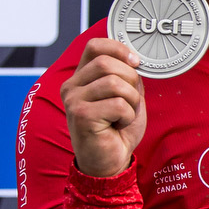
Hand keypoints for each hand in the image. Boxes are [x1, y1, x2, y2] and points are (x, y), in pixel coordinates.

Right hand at [62, 37, 148, 176]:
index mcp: (80, 78)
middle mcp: (72, 86)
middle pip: (106, 63)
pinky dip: (128, 116)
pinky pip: (118, 104)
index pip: (95, 46)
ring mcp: (74, 101)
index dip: (119, 49)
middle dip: (130, 79)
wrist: (109, 162)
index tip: (136, 62)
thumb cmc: (116, 130)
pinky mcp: (82, 116)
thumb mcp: (125, 96)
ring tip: (125, 115)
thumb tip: (135, 59)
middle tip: (132, 99)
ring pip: (114, 83)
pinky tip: (118, 125)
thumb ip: (126, 76)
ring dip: (131, 100)